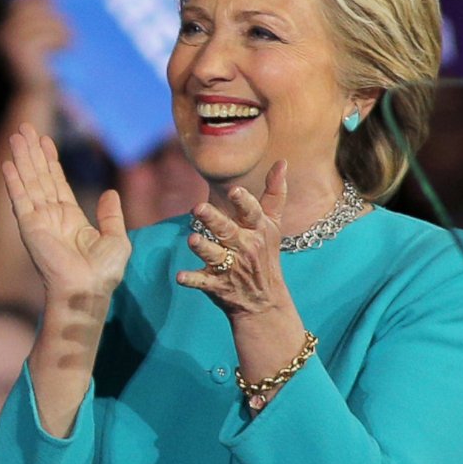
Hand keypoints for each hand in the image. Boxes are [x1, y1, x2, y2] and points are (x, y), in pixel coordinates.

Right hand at [0, 0, 69, 97]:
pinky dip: (61, 39)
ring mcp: (11, 44)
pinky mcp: (23, 53)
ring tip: (71, 41)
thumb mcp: (41, 39)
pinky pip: (46, 35)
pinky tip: (68, 48)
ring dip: (61, 29)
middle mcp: (3, 34)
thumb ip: (43, 18)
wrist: (34, 94)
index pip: (19, 3)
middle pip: (34, 10)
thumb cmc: (40, 66)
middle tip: (69, 31)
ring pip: (42, 22)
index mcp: (5, 30)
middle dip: (54, 17)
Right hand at [0, 127, 128, 305]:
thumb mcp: (116, 238)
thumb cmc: (103, 272)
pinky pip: (20, 199)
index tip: (45, 140)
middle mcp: (50, 215)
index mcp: (70, 217)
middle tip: (24, 127)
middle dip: (32, 151)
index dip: (50, 160)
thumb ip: (111, 215)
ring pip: (29, 181)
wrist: (87, 290)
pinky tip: (8, 165)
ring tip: (16, 136)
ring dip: (22, 158)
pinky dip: (14, 182)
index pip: (57, 181)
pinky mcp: (29, 226)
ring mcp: (38, 219)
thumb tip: (110, 193)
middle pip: (39, 175)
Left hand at [176, 160, 289, 318]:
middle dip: (213, 220)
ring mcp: (230, 267)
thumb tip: (282, 161)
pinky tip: (180, 277)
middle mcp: (244, 247)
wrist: (264, 301)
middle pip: (227, 231)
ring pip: (214, 255)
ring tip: (193, 239)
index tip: (235, 190)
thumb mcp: (272, 225)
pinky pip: (202, 282)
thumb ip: (275, 194)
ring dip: (203, 248)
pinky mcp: (217, 285)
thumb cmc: (264, 255)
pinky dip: (192, 280)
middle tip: (198, 208)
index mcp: (257, 231)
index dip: (244, 202)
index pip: (252, 213)